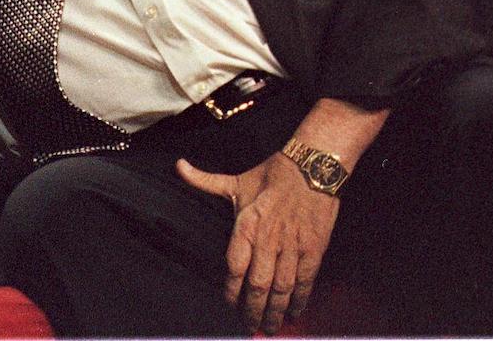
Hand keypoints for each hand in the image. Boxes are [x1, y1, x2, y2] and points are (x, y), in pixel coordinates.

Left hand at [178, 154, 337, 333]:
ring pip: (282, 288)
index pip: (234, 266)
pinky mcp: (314, 249)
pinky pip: (305, 281)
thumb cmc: (272, 174)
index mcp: (247, 225)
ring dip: (275, 310)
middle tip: (248, 326)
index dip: (231, 290)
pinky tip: (294, 312)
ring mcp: (293, 246)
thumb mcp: (236, 180)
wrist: (314, 167)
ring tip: (269, 327)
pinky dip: (300, 299)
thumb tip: (179, 166)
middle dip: (252, 309)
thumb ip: (205, 181)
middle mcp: (269, 240)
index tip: (228, 305)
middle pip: (258, 284)